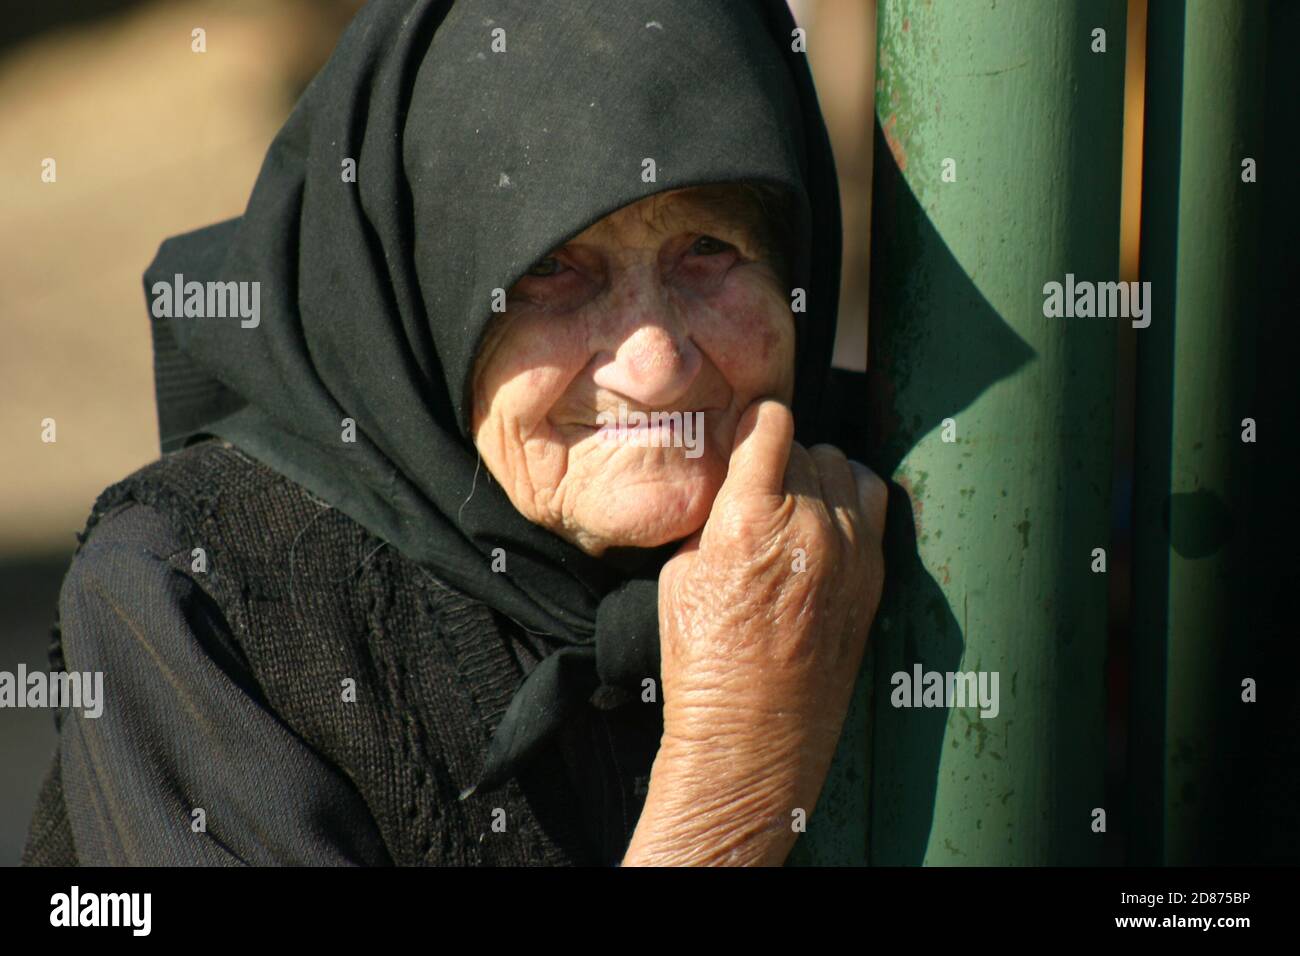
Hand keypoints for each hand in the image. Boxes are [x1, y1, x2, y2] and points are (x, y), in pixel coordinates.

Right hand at [623, 398, 886, 864]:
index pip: (771, 423)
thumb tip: (731, 487)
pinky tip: (826, 522)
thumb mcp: (679, 575)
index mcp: (749, 517)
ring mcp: (851, 549)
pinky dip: (850, 501)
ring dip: (818, 476)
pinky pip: (874, 503)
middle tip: (758, 484)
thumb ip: (711, 517)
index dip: (754, 423)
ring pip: (844, 468)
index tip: (746, 433)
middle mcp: (809, 524)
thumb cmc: (704, 661)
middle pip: (807, 445)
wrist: (754, 734)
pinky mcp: (874, 574)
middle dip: (780, 457)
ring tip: (793, 503)